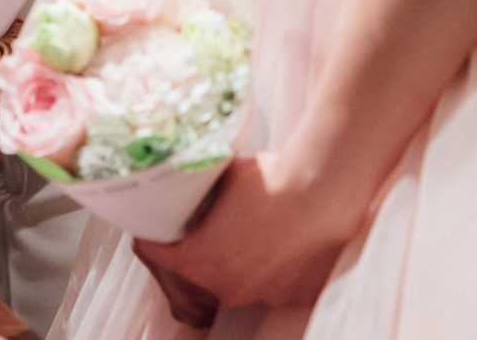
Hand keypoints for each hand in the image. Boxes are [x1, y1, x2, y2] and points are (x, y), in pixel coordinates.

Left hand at [132, 153, 361, 318]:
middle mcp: (228, 288)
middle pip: (201, 274)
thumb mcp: (217, 179)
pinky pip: (279, 285)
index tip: (156, 227)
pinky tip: (286, 242)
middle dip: (201, 252)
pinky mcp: (299, 297)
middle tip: (210, 228)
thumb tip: (189, 182)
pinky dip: (279, 269)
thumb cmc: (266, 179)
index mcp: (197, 262)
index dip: (153, 237)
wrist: (323, 191)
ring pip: (243, 281)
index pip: (155, 254)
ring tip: (257, 232)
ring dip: (244, 263)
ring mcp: (266, 296)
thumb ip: (199, 194)